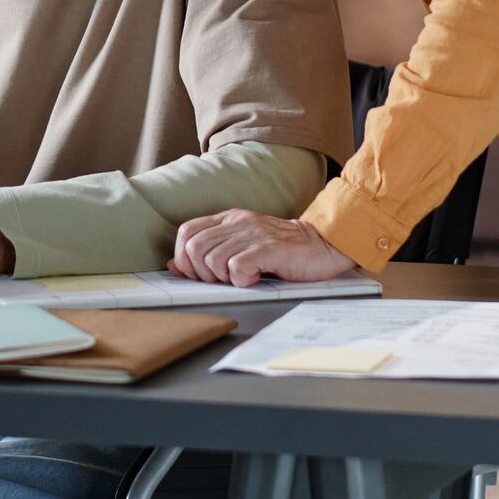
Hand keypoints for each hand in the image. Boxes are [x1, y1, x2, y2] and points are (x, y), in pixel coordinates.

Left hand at [170, 209, 357, 286]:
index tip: (196, 273)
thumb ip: (211, 251)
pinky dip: (241, 280)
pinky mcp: (270, 249)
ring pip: (213, 258)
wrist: (322, 245)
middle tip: (221, 280)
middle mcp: (239, 222)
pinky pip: (237, 266)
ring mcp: (254, 234)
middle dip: (201, 272)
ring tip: (241, 278)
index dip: (183, 256)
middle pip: (194, 247)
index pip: (186, 231)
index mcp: (229, 219)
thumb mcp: (241, 246)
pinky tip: (255, 278)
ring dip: (222, 277)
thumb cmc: (282, 251)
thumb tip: (176, 266)